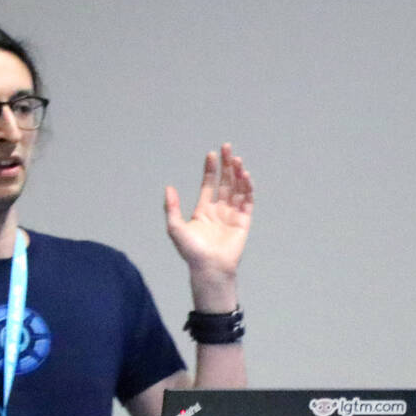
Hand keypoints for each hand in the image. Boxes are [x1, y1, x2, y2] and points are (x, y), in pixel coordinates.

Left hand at [165, 143, 252, 299]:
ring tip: (236, 159)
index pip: (209, 184)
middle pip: (225, 182)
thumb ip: (171, 208)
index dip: (210, 169)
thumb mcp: (175, 228)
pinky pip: (247, 201)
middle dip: (226, 165)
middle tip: (227, 148)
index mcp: (203, 210)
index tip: (211, 154)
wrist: (209, 268)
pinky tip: (245, 176)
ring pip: (237, 189)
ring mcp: (232, 215)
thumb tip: (168, 187)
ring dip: (237, 174)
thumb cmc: (191, 252)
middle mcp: (219, 210)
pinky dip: (247, 188)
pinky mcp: (243, 222)